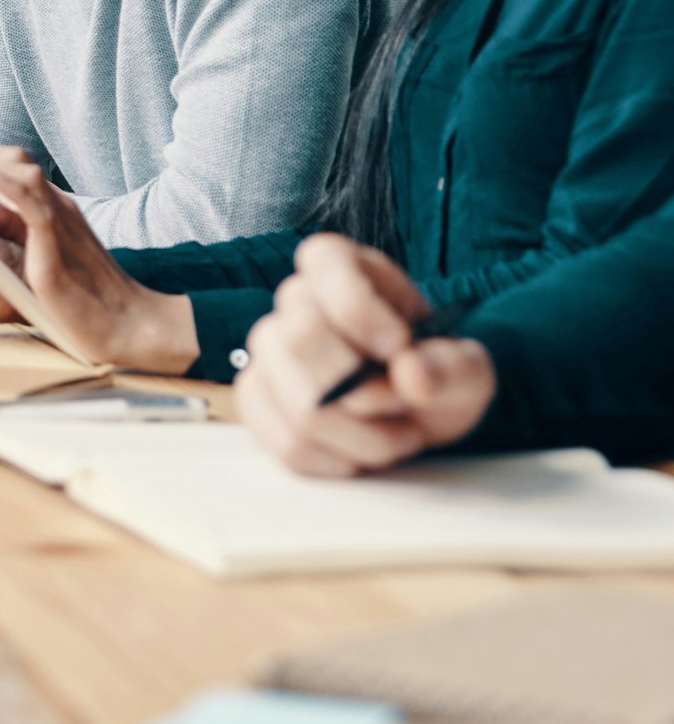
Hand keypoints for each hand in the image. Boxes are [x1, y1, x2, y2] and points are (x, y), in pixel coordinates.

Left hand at [0, 145, 195, 371]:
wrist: (125, 325)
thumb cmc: (80, 299)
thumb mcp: (34, 254)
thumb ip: (8, 226)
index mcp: (49, 208)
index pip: (7, 166)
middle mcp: (56, 204)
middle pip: (10, 157)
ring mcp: (60, 218)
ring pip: (19, 168)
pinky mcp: (59, 239)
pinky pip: (32, 199)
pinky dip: (6, 183)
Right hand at [238, 235, 495, 476]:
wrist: (416, 411)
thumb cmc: (433, 375)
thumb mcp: (466, 369)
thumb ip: (452, 367)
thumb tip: (412, 374)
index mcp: (341, 268)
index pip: (323, 263)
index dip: (357, 309)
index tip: (399, 346)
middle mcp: (295, 303)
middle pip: (300, 338)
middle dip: (363, 390)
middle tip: (405, 405)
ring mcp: (268, 351)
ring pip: (296, 404)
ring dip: (361, 437)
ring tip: (395, 436)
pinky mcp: (257, 398)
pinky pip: (285, 441)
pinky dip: (335, 460)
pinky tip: (359, 451)